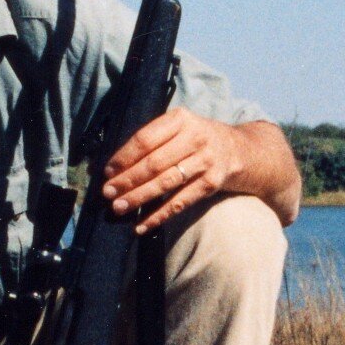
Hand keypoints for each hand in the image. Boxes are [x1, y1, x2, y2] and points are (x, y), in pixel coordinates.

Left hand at [102, 109, 248, 232]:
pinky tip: (141, 225)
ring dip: (139, 197)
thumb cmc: (196, 139)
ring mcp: (205, 161)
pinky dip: (159, 215)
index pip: (145, 139)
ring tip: (119, 207)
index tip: (107, 172)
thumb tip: (112, 166)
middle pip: (154, 162)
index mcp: (180, 119)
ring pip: (165, 183)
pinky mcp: (211, 183)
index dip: (124, 157)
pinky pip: (180, 202)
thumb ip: (152, 140)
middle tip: (108, 193)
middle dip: (127, 180)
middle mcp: (195, 137)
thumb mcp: (178, 127)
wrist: (237, 150)